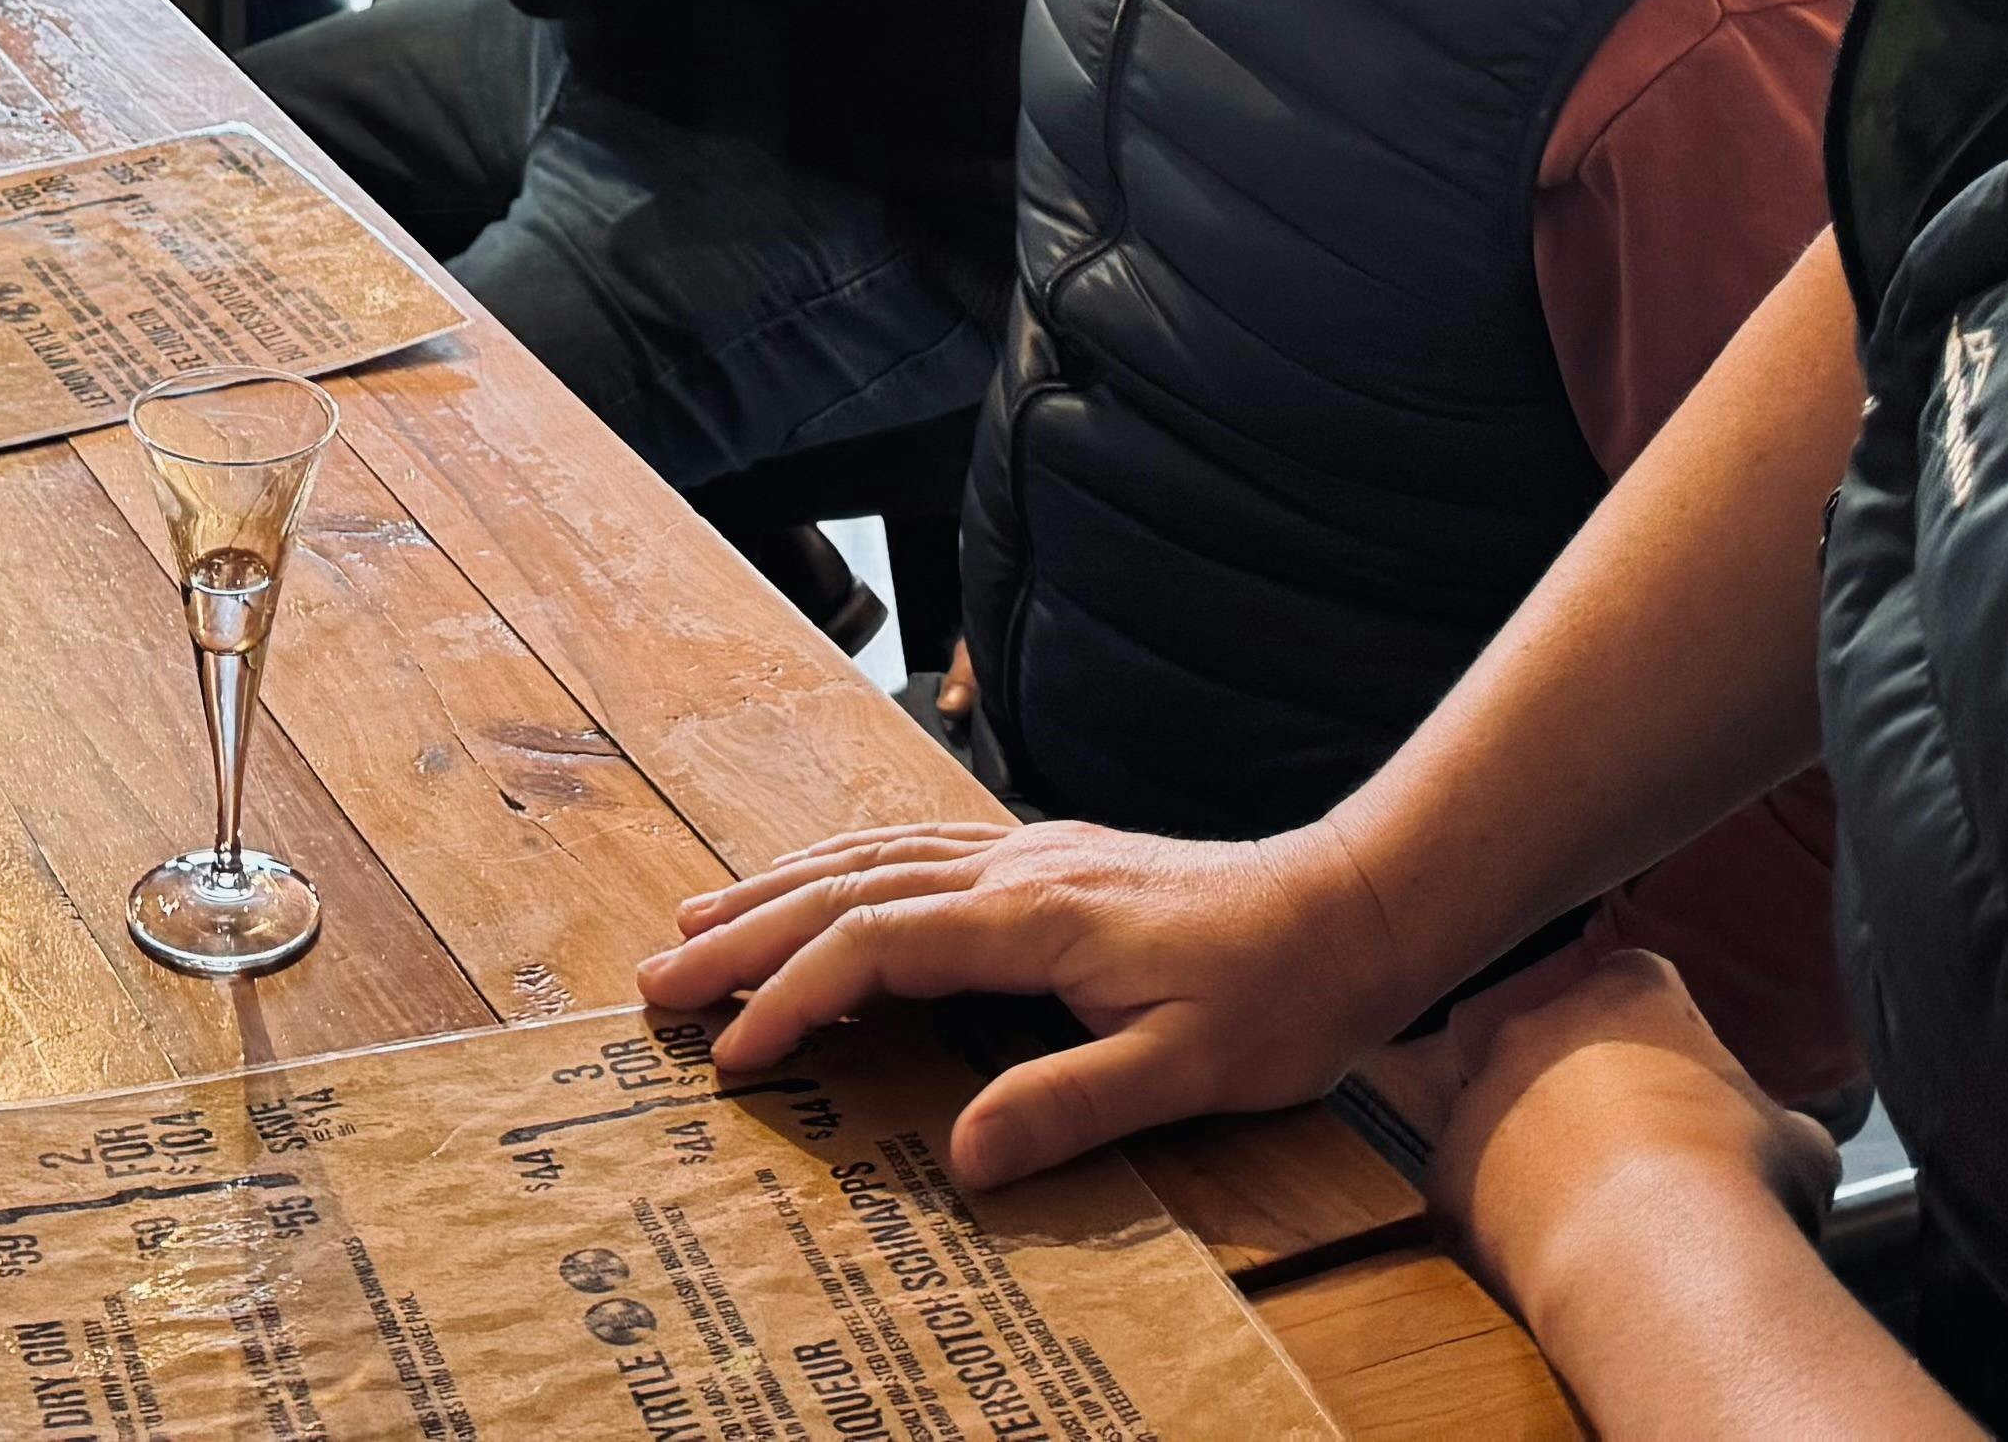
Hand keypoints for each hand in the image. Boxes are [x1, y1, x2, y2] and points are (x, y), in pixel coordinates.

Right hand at [637, 814, 1426, 1189]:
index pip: (877, 948)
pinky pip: (910, 847)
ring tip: (695, 922)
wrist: (1352, 902)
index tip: (734, 1058)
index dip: (795, 1000)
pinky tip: (815, 883)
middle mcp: (1012, 868)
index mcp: (1032, 917)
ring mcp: (1025, 852)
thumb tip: (960, 1160)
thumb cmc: (1281, 992)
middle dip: (744, 935)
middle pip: (846, 890)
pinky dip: (839, 866)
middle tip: (655, 982)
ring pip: (869, 857)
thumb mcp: (1189, 1069)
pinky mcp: (1045, 855)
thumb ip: (1071, 1104)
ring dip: (775, 891)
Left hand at [1361, 947, 1832, 1326]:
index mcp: (1628, 992)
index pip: (1638, 978)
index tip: (1679, 1079)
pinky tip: (1550, 1248)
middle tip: (1633, 1145)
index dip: (1662, 1030)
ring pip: (1499, 1105)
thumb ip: (1776, 1122)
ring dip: (1533, 1141)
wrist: (1663, 1261)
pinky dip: (1499, 1212)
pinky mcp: (1445, 1169)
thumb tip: (1791, 1146)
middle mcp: (1539, 1024)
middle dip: (1586, 1081)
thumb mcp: (1799, 1141)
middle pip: (1555, 1035)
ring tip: (1589, 1203)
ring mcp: (1482, 1092)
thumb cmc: (1738, 1185)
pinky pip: (1467, 1184)